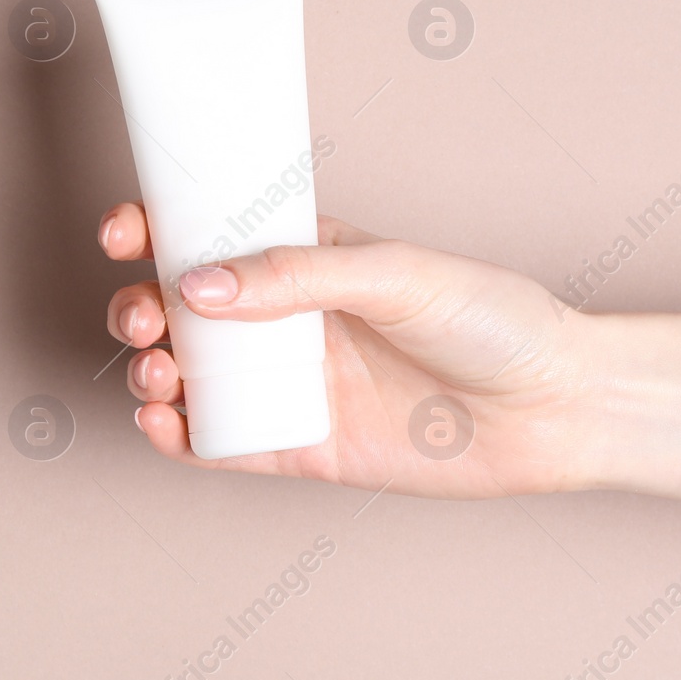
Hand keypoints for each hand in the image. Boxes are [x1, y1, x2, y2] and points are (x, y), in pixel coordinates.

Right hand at [97, 202, 597, 497]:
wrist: (556, 410)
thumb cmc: (495, 321)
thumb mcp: (398, 274)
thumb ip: (296, 276)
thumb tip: (197, 284)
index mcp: (308, 260)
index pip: (214, 236)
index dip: (157, 230)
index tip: (124, 231)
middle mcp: (292, 321)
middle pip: (184, 311)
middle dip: (141, 309)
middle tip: (144, 318)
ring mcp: (295, 385)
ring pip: (192, 377)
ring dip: (152, 371)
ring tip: (158, 373)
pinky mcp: (304, 449)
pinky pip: (223, 445)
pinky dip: (180, 438)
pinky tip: (165, 424)